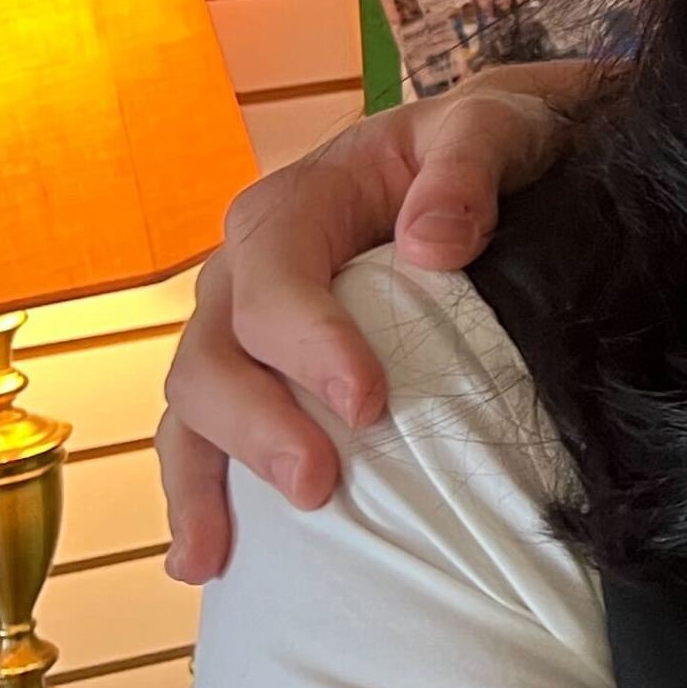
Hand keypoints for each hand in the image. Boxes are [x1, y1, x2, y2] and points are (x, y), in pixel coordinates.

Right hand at [156, 63, 605, 578]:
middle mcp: (247, 272)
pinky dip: (199, 497)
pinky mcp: (262, 381)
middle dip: (254, 426)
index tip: (368, 401)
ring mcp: (243, 333)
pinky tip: (204, 561)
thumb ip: (468, 168)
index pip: (273, 279)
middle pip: (213, 355)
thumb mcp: (493, 126)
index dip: (308, 343)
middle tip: (318, 485)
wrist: (489, 163)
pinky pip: (208, 438)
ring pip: (193, 407)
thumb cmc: (486, 143)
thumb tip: (432, 244)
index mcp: (293, 207)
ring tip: (220, 555)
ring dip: (205, 481)